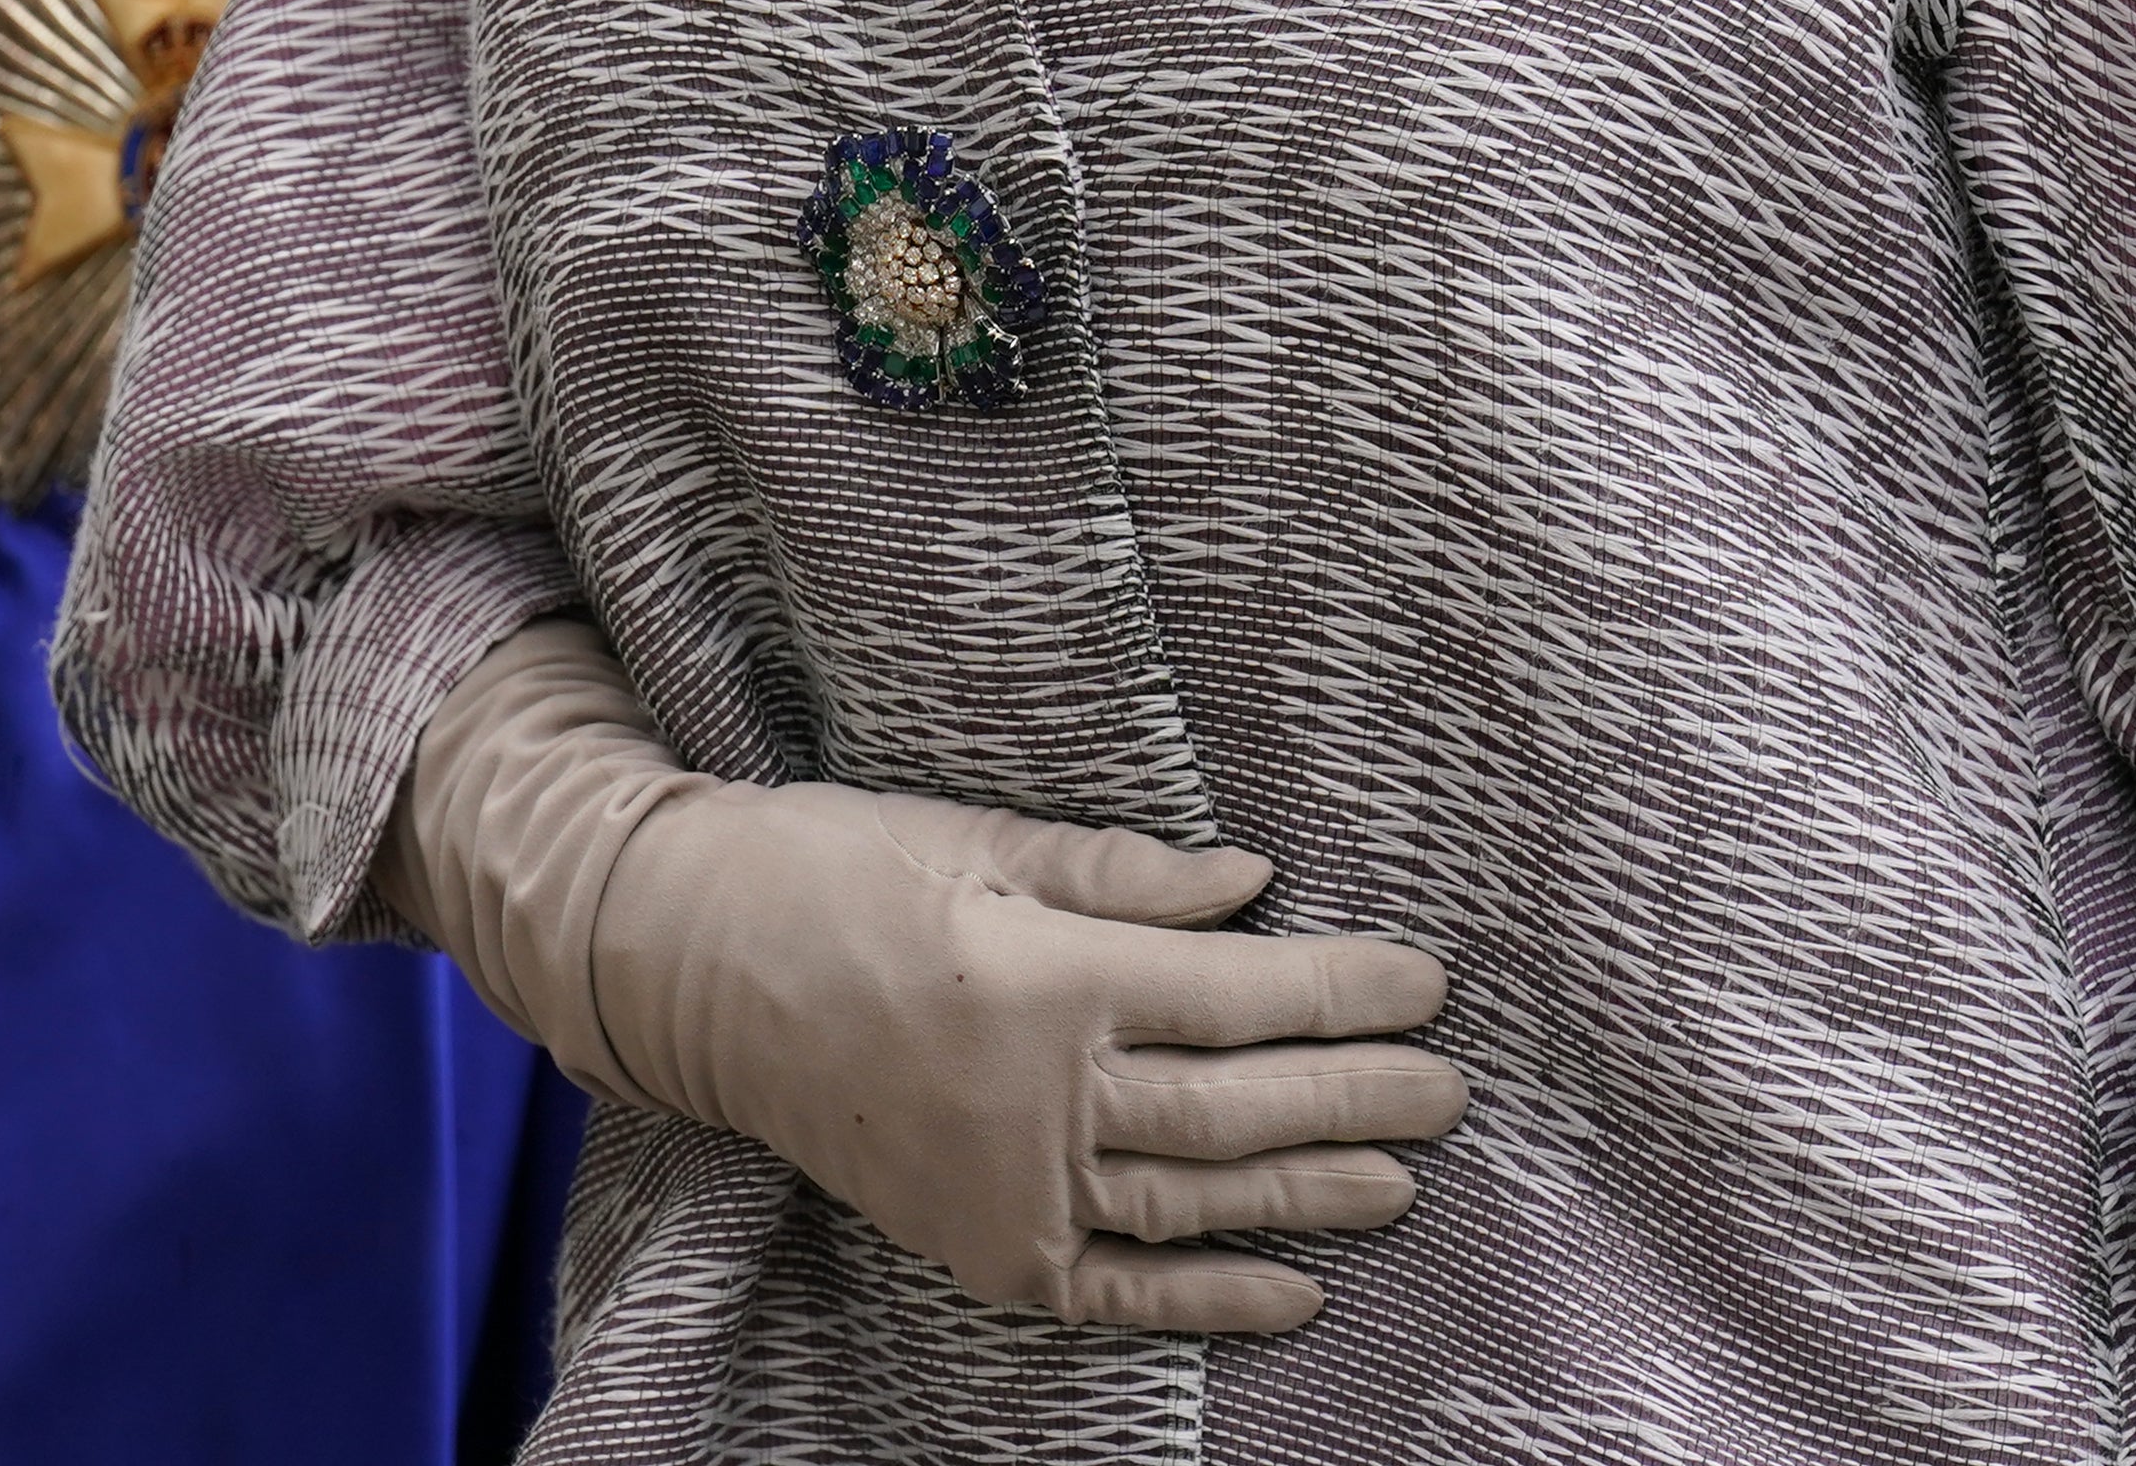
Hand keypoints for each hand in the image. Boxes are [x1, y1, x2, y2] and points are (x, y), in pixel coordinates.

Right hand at [588, 775, 1468, 1332]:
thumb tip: (1254, 886)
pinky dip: (1209, 1298)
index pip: (1239, 994)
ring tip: (1399, 1184)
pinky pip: (1115, 1287)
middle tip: (1448, 1089)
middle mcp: (1040, 1097)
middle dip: (1356, 1096)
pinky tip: (1294, 1294)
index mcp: (1052, 979)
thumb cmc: (830, 871)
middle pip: (1235, 1107)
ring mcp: (1008, 1186)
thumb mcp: (976, 837)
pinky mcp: (976, 1246)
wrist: (687, 969)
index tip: (1427, 983)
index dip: (1344, 990)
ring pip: (1193, 1201)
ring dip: (1306, 1196)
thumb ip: (1123, 873)